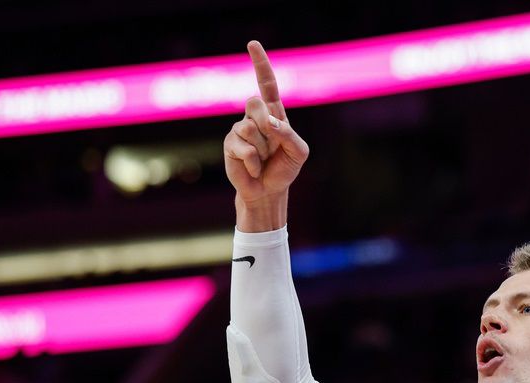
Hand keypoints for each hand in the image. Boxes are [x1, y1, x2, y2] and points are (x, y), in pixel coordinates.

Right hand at [224, 40, 309, 204]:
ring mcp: (240, 129)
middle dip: (267, 123)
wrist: (268, 191)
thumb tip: (270, 123)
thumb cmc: (285, 169)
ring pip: (250, 128)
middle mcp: (255, 117)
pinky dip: (253, 161)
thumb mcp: (299, 152)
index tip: (252, 44)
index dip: (260, 64)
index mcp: (274, 114)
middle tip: (272, 145)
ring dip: (262, 149)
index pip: (267, 84)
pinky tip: (253, 168)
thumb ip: (289, 135)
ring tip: (263, 160)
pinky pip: (243, 147)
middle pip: (254, 102)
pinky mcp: (230, 144)